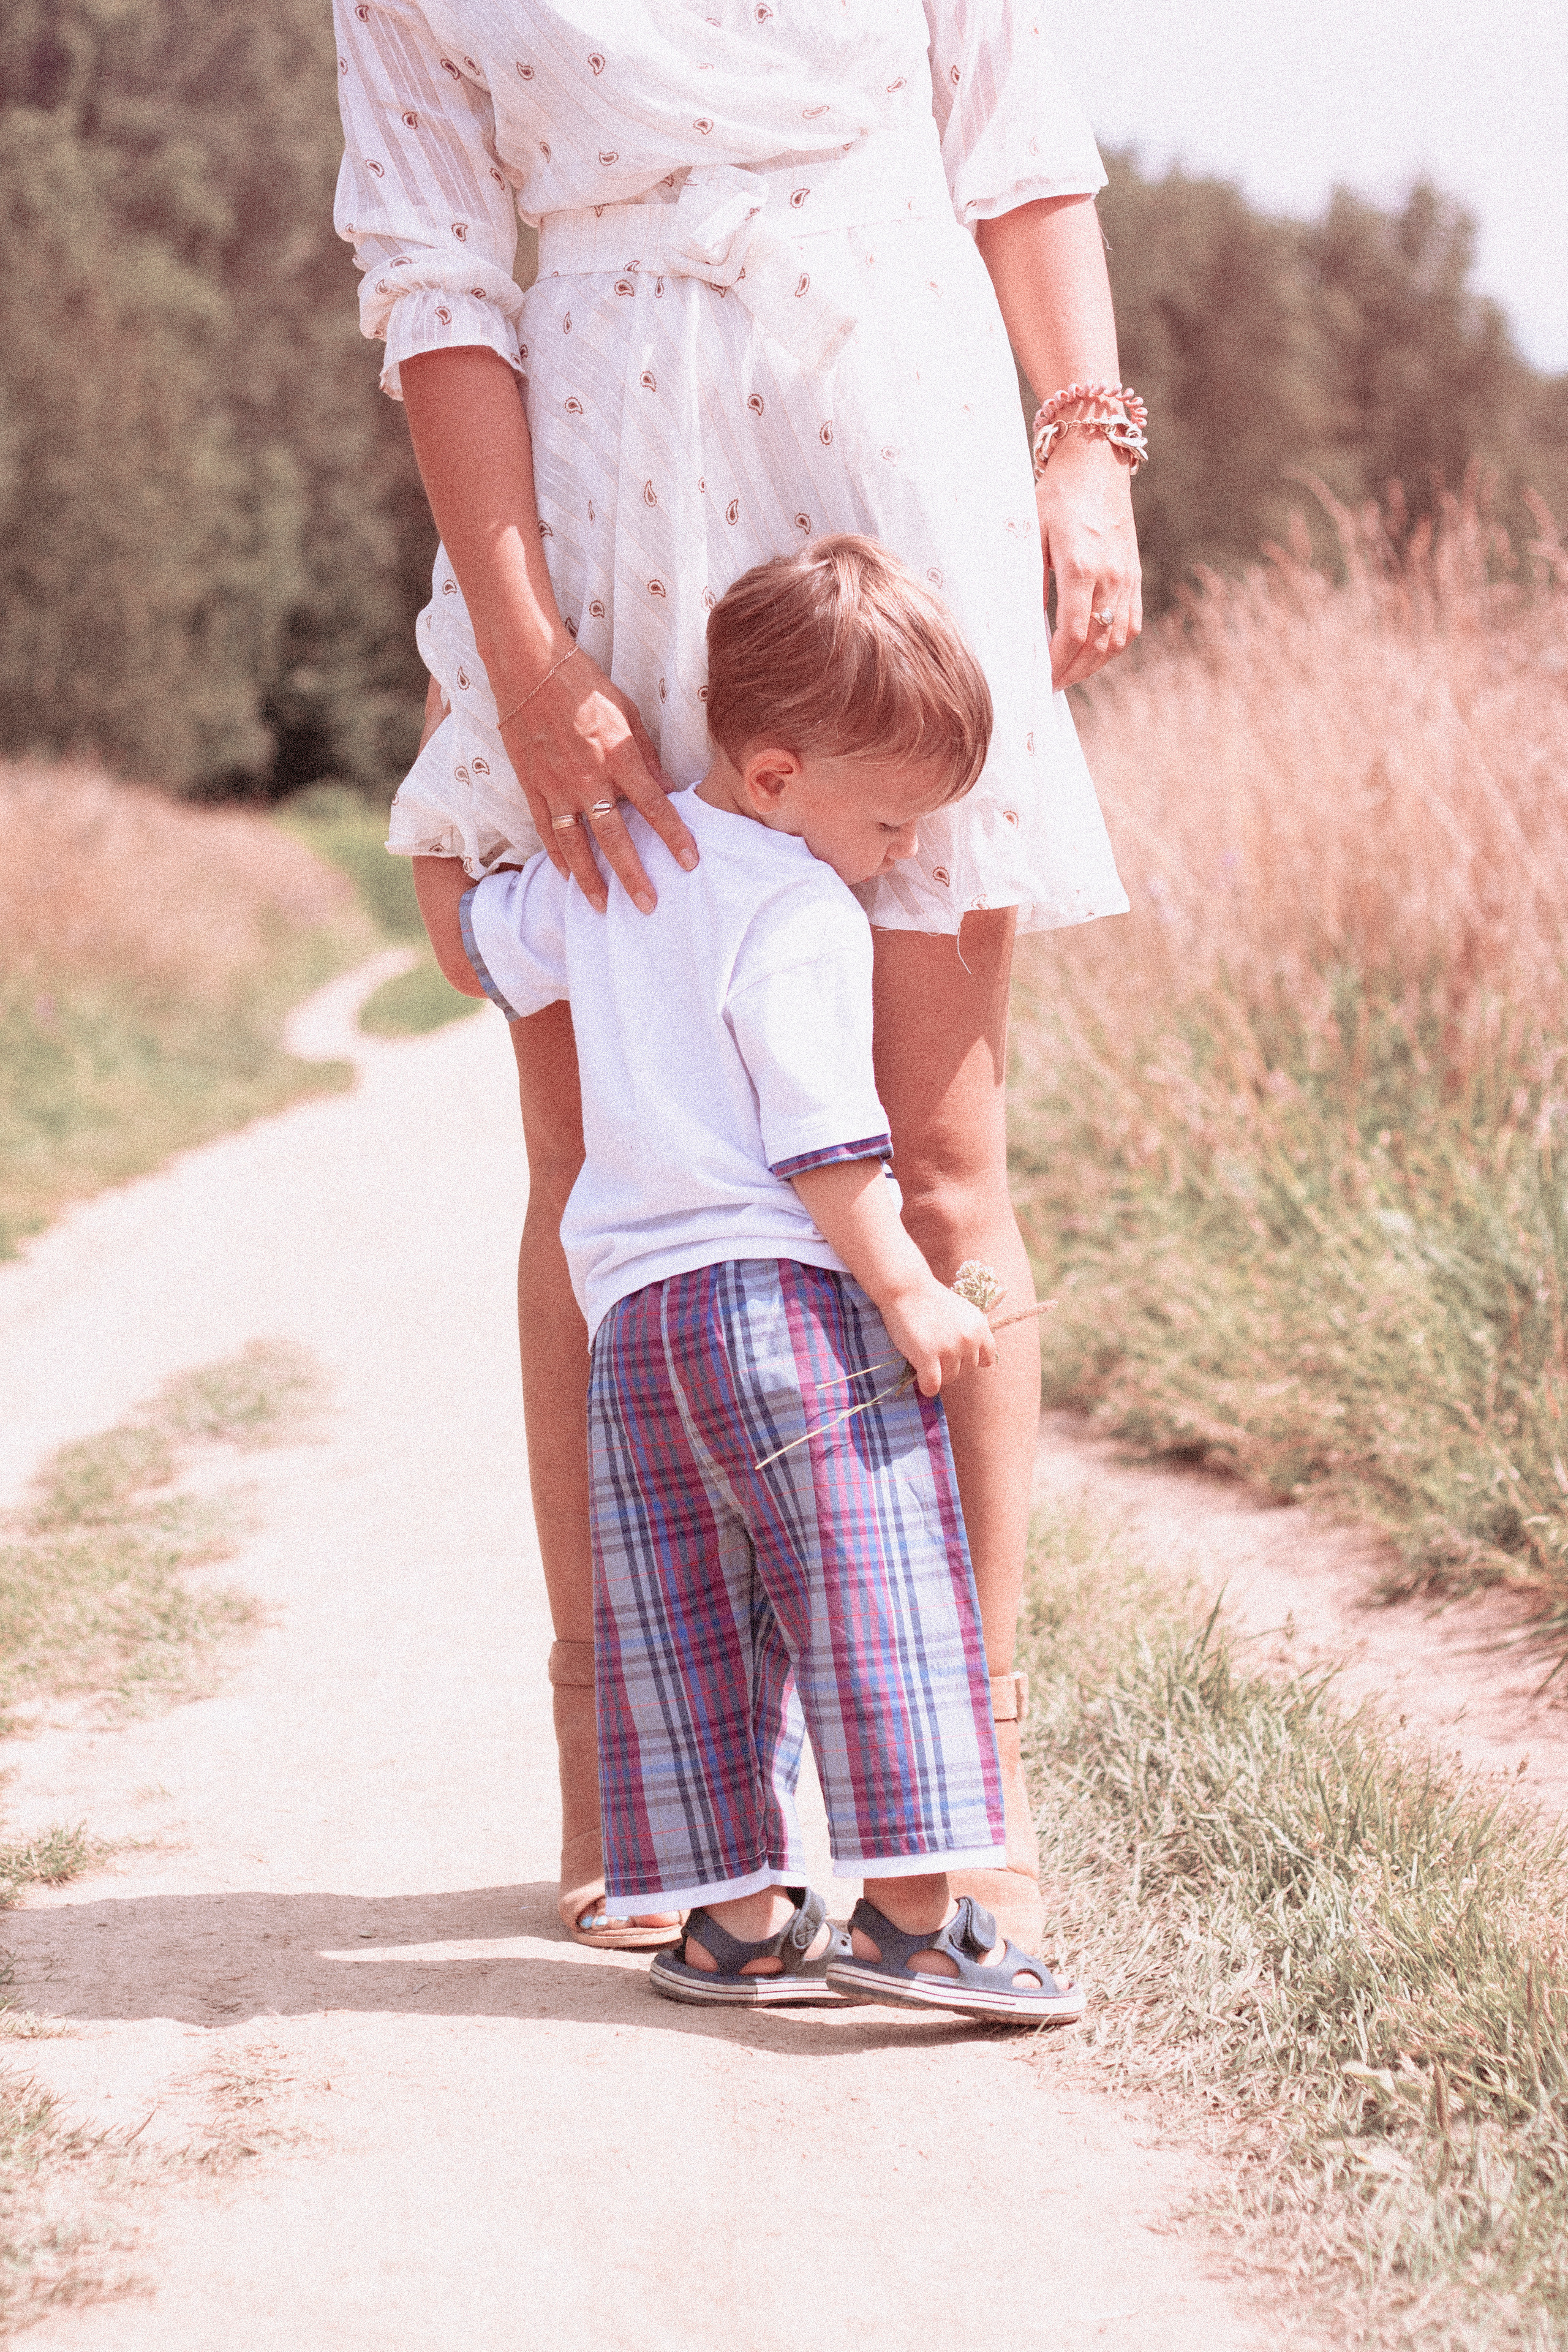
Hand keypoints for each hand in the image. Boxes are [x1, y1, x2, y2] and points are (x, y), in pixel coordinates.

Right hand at [502, 648, 697, 914]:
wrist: (530, 668)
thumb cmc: (586, 686)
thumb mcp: (629, 714)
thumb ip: (647, 755)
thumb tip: (669, 790)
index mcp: (619, 757)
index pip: (655, 807)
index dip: (675, 837)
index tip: (690, 862)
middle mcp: (588, 778)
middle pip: (615, 838)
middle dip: (633, 875)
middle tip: (647, 906)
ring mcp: (556, 785)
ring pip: (575, 844)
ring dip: (591, 879)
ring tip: (602, 906)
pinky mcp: (531, 784)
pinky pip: (545, 829)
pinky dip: (556, 855)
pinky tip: (566, 875)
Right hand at [879, 1281, 996, 1398]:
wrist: (906, 1288)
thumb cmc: (931, 1300)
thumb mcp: (962, 1312)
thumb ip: (971, 1332)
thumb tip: (973, 1359)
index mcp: (980, 1327)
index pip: (987, 1359)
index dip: (971, 1359)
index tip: (957, 1355)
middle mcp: (969, 1339)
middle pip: (967, 1370)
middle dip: (952, 1366)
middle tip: (935, 1355)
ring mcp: (949, 1349)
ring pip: (949, 1378)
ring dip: (938, 1375)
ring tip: (925, 1361)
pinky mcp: (928, 1357)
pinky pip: (932, 1385)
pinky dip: (927, 1387)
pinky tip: (921, 1379)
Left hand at [1035, 430, 1141, 689]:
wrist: (1096, 461)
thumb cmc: (1056, 495)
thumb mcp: (1031, 533)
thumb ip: (1030, 579)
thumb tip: (1021, 624)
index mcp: (1081, 566)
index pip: (1073, 632)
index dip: (1057, 663)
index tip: (1040, 678)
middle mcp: (1110, 576)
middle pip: (1096, 643)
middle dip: (1072, 671)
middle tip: (1049, 685)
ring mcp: (1127, 577)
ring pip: (1117, 639)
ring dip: (1093, 664)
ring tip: (1069, 674)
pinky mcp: (1134, 575)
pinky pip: (1131, 623)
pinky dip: (1113, 646)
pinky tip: (1094, 653)